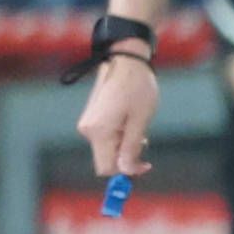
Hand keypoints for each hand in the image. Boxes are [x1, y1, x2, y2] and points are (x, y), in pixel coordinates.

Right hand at [77, 53, 158, 182]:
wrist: (125, 61)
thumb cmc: (137, 88)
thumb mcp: (140, 120)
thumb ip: (131, 148)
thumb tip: (126, 171)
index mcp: (99, 132)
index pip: (106, 167)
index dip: (125, 172)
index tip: (145, 165)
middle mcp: (88, 130)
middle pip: (106, 159)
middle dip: (126, 157)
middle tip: (145, 142)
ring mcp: (88, 124)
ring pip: (106, 148)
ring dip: (124, 145)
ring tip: (138, 126)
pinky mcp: (91, 118)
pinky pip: (104, 138)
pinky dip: (118, 136)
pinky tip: (129, 121)